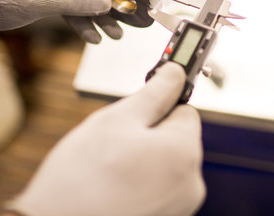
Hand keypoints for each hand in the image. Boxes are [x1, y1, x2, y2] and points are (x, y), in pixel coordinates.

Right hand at [6, 62, 205, 215]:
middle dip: (149, 134)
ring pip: (164, 164)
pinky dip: (140, 183)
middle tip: (115, 143)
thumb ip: (153, 93)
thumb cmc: (82, 178)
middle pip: (176, 139)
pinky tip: (114, 187)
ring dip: (143, 159)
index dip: (159, 105)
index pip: (185, 110)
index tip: (139, 108)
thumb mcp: (117, 120)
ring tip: (109, 169)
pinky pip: (158, 188)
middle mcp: (191, 183)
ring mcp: (181, 207)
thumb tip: (175, 72)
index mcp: (184, 152)